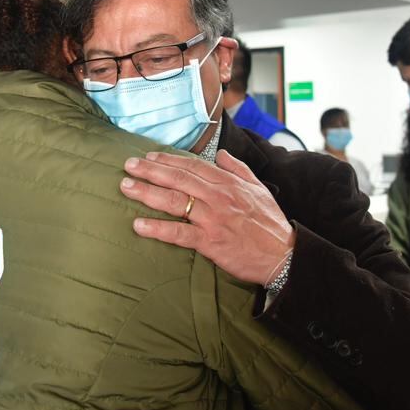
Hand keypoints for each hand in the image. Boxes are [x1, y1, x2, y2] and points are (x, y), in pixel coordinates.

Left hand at [121, 149, 294, 285]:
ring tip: (127, 187)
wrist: (283, 255)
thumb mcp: (258, 188)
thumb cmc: (270, 223)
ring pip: (175, 201)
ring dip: (148, 192)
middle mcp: (218, 197)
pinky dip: (158, 229)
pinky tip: (139, 225)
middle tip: (128, 165)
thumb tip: (221, 155)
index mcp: (228, 183)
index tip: (149, 157)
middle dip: (150, 170)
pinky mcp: (210, 242)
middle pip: (178, 179)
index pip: (192, 166)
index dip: (169, 160)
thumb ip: (238, 169)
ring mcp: (213, 219)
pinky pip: (179, 233)